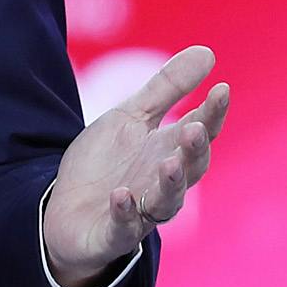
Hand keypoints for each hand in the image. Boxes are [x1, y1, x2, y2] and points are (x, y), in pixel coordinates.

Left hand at [41, 44, 228, 286]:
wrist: (64, 210)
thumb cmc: (107, 163)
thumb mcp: (131, 117)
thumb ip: (167, 88)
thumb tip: (208, 52)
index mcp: (168, 152)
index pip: (200, 132)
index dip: (212, 113)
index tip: (222, 89)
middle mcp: (161, 184)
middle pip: (190, 169)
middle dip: (195, 151)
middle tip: (196, 128)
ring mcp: (140, 212)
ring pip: (166, 203)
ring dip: (170, 185)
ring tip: (169, 163)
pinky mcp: (112, 234)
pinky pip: (123, 228)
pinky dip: (124, 214)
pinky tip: (120, 196)